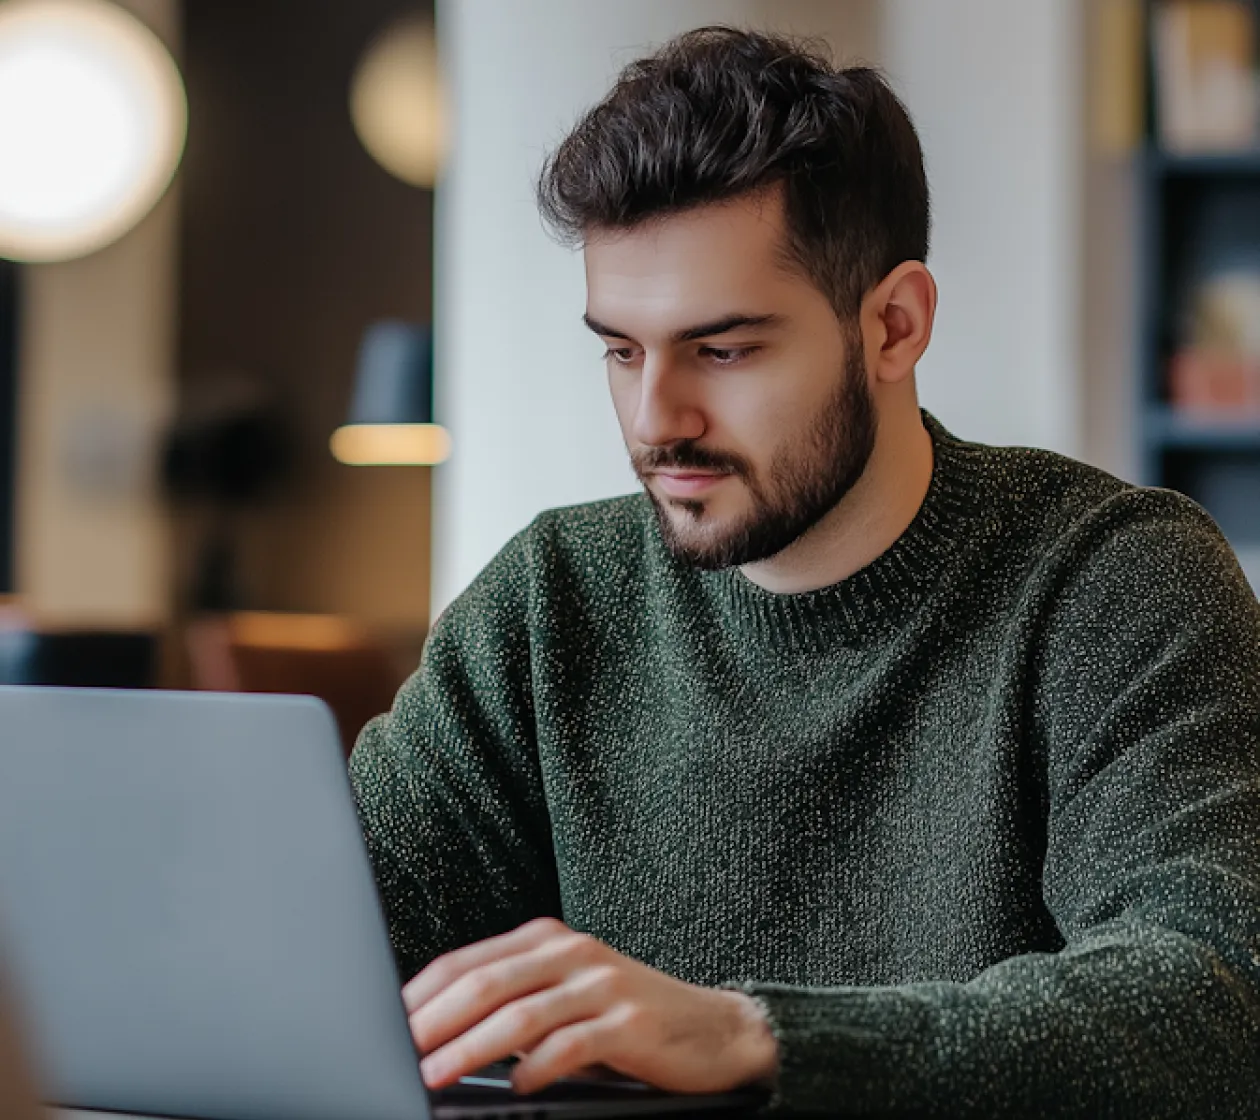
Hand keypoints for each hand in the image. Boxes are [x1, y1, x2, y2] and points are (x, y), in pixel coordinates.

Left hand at [403, 917, 778, 1095]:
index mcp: (546, 940)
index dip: (420, 995)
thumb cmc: (624, 1018)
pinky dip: (539, 1067)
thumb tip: (436, 1037)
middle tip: (395, 1052)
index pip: (466, 962)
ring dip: (470, 1049)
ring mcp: (601, 984)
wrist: (713, 1028)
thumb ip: (510, 1005)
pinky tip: (518, 1086)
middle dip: (433, 1022)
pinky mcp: (629, 1021)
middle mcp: (571, 952)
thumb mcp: (563, 998)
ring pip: (521, 1014)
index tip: (382, 1026)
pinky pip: (573, 1043)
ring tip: (435, 1075)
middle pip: (486, 984)